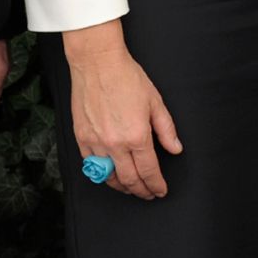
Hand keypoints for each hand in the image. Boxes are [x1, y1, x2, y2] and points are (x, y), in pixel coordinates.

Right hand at [65, 24, 181, 199]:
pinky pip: (90, 165)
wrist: (97, 63)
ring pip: (109, 177)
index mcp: (137, 136)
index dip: (156, 185)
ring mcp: (96, 142)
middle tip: (148, 194)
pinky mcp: (81, 138)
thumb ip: (166, 129)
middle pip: (130, 180)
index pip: (149, 171)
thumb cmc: (126, 77)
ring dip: (122, 187)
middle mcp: (115, 144)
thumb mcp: (155, 101)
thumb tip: (175, 148)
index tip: (160, 190)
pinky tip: (110, 173)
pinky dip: (102, 174)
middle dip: (142, 191)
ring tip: (131, 187)